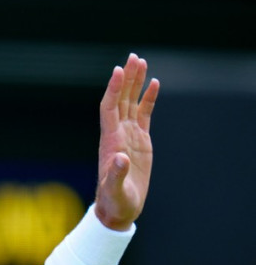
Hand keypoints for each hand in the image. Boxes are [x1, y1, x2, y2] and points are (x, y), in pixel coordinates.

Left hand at [94, 53, 160, 230]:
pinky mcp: (140, 140)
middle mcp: (117, 133)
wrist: (119, 208)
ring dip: (135, 83)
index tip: (118, 70)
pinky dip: (148, 99)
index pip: (109, 108)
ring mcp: (129, 135)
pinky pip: (144, 114)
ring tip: (142, 62)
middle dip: (126, 78)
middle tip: (134, 57)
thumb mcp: (115, 190)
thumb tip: (121, 160)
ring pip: (131, 103)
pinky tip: (154, 83)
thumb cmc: (115, 201)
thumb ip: (117, 175)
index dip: (113, 89)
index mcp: (110, 141)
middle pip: (120, 99)